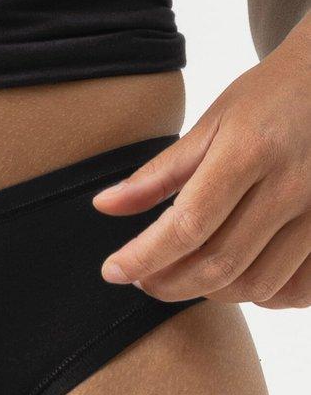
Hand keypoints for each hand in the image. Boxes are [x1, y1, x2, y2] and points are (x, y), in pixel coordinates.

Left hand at [93, 17, 310, 309]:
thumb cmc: (271, 98)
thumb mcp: (213, 121)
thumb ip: (159, 172)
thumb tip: (104, 206)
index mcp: (251, 151)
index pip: (187, 226)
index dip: (144, 257)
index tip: (113, 270)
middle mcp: (291, 184)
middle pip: (219, 264)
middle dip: (170, 284)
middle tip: (145, 279)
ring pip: (256, 285)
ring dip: (211, 293)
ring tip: (186, 274)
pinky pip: (297, 290)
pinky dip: (261, 296)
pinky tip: (238, 278)